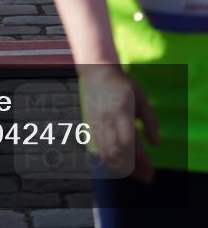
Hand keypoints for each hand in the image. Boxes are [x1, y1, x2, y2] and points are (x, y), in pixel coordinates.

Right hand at [79, 65, 158, 183]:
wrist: (98, 72)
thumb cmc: (123, 85)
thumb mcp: (141, 99)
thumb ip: (150, 121)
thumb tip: (156, 145)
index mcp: (122, 113)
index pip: (130, 144)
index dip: (141, 162)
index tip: (151, 172)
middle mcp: (107, 121)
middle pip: (117, 153)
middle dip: (132, 169)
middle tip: (145, 176)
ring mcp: (97, 123)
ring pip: (106, 154)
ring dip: (120, 167)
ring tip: (134, 172)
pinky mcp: (90, 125)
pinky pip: (97, 148)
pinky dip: (108, 160)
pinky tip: (118, 164)